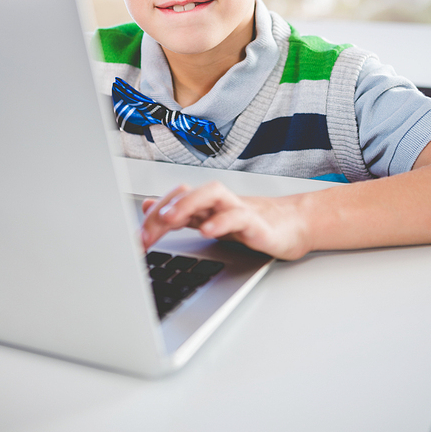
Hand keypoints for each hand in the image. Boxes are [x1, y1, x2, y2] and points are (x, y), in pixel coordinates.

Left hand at [140, 181, 311, 260]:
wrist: (294, 226)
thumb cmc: (251, 224)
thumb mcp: (209, 220)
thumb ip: (180, 215)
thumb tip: (148, 206)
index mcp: (205, 204)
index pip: (173, 198)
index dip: (152, 215)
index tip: (136, 239)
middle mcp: (218, 202)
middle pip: (187, 192)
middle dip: (163, 210)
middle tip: (145, 235)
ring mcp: (238, 209)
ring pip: (212, 194)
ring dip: (188, 204)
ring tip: (169, 218)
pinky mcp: (257, 223)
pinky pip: (239, 217)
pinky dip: (222, 221)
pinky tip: (209, 230)